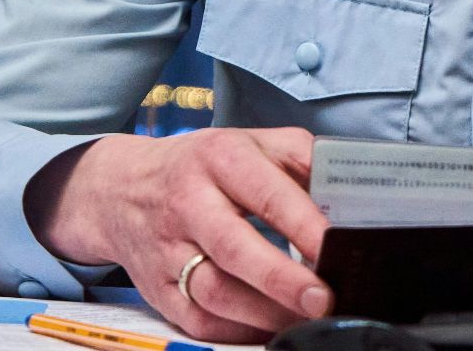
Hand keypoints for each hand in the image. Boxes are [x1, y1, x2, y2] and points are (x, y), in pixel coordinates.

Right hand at [24, 129, 332, 343]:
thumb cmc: (203, 166)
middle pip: (234, 248)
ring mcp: (167, 249)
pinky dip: (238, 331)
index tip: (337, 248)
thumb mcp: (252, 142)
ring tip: (306, 319)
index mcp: (220, 158)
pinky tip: (269, 327)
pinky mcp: (156, 289)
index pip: (266, 194)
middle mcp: (188, 202)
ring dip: (266, 314)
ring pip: (215, 292)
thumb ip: (303, 160)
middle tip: (324, 299)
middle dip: (283, 279)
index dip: (304, 225)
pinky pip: (198, 321)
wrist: (120, 188)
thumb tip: (352, 193)